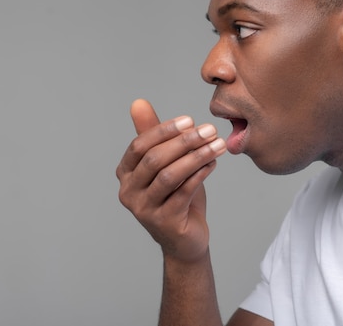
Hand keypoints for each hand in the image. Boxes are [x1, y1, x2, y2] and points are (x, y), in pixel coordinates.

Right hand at [116, 99, 225, 262]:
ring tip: (218, 144)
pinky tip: (214, 162)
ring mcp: (144, 209)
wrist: (185, 239)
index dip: (164, 130)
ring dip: (197, 156)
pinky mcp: (164, 222)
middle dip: (184, 142)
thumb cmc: (175, 196)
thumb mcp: (165, 162)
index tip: (190, 120)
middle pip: (154, 159)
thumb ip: (153, 134)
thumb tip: (138, 103)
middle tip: (210, 130)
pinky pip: (184, 192)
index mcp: (125, 174)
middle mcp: (128, 192)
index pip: (140, 146)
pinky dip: (201, 174)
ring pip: (169, 176)